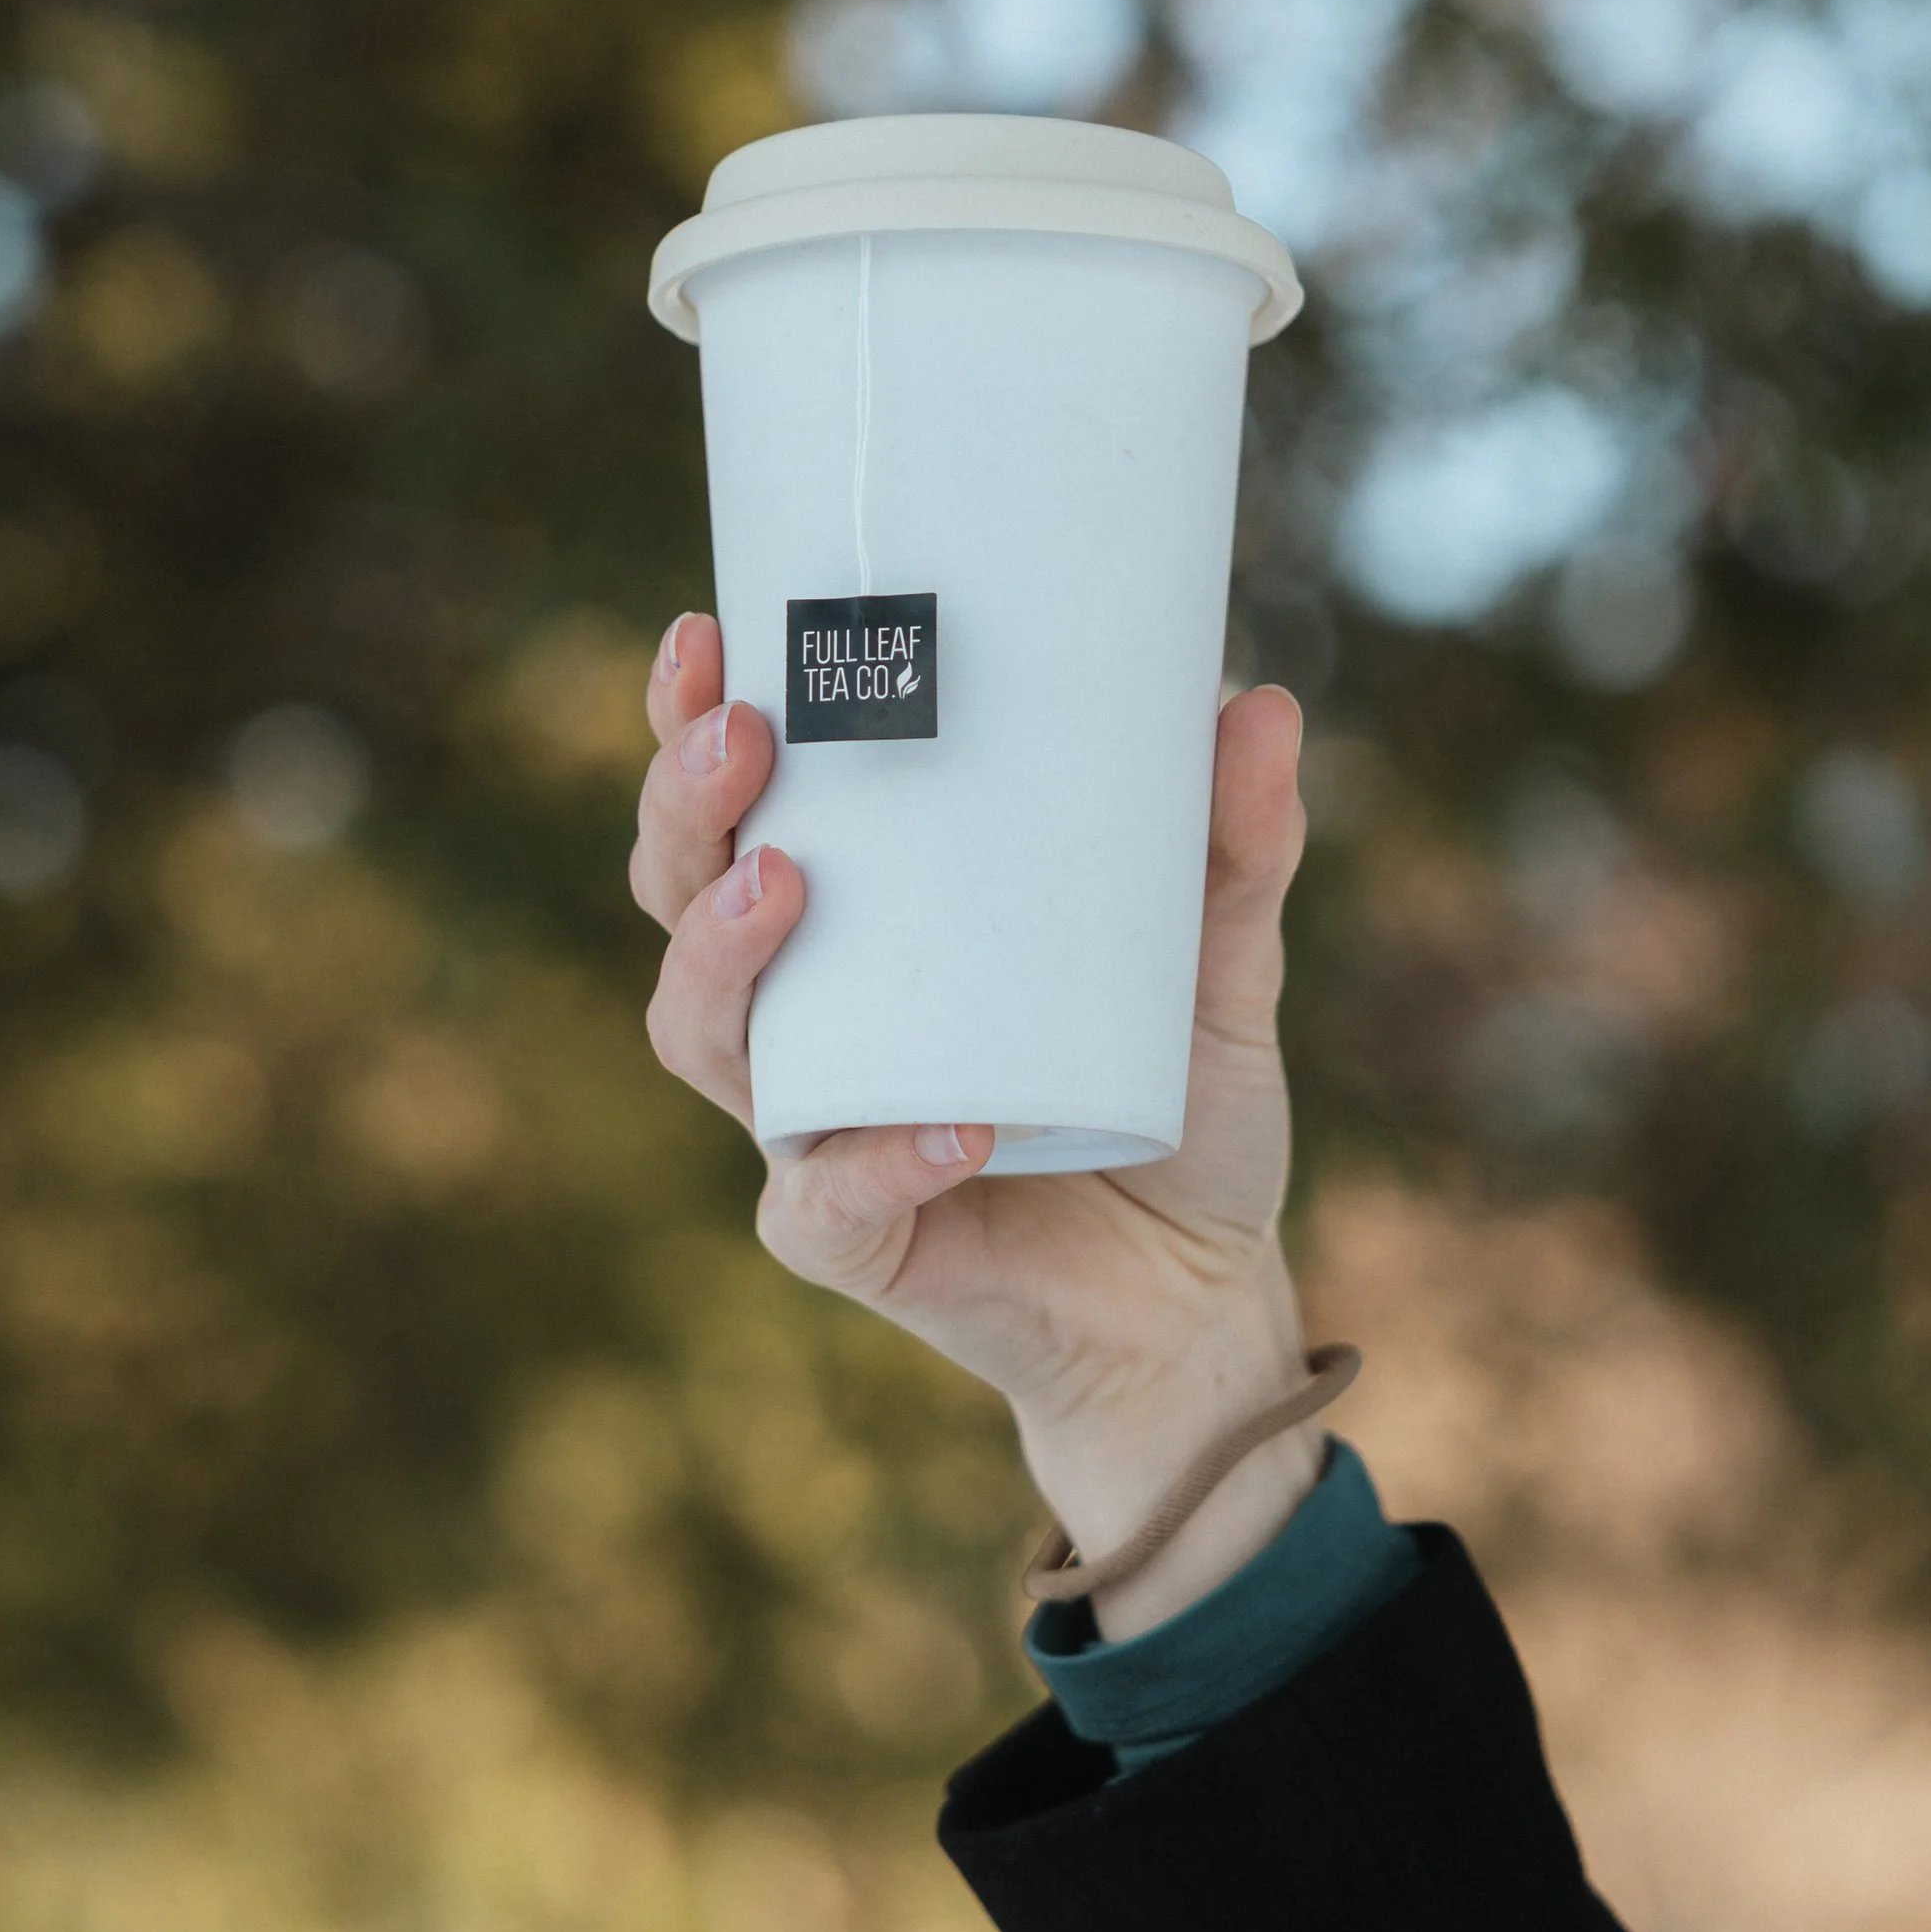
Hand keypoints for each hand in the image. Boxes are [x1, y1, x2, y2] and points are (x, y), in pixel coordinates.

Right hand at [631, 613, 1319, 1635]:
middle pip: (677, 904)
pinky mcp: (856, 1243)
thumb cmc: (1176, 1107)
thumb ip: (1233, 848)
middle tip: (742, 735)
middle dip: (684, 812)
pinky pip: (826, 1202)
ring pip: (702, 1038)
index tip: (706, 631)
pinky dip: (878, 1160)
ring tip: (783, 881)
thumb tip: (1253, 701)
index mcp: (854, 932)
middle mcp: (806, 1025)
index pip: (732, 812)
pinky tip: (948, 1126)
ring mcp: (815, 1134)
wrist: (1201, 1301)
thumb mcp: (1218, 962)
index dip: (686, 726)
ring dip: (722, 954)